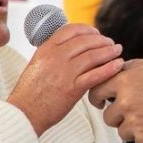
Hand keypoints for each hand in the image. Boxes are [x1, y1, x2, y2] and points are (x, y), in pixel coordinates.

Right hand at [8, 24, 122, 135]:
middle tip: (111, 43)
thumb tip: (71, 46)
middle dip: (102, 40)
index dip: (88, 30)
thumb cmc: (30, 91)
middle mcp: (56, 57)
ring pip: (93, 55)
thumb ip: (53, 53)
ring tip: (117, 51)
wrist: (24, 113)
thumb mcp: (37, 63)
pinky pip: (96, 74)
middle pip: (86, 41)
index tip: (97, 33)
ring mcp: (65, 72)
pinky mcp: (73, 89)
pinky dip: (110, 68)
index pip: (71, 30)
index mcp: (46, 48)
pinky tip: (118, 65)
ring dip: (109, 51)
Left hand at [90, 58, 142, 142]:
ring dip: (133, 127)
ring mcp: (136, 123)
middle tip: (136, 111)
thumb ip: (130, 68)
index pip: (96, 91)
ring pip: (121, 131)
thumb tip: (116, 71)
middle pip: (108, 116)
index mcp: (126, 81)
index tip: (99, 101)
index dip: (97, 97)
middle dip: (119, 114)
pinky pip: (137, 142)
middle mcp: (127, 102)